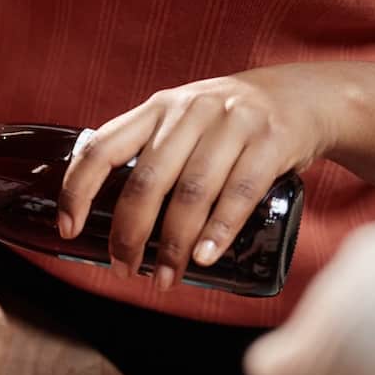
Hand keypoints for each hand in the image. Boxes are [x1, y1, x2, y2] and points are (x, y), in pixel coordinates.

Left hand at [59, 66, 337, 288]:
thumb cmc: (231, 123)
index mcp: (157, 108)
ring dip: (174, 244)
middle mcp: (190, 111)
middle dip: (130, 234)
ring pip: (192, 192)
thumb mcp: (185, 122)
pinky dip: (219, 231)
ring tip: (165, 278)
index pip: (102, 147)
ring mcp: (232, 123)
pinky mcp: (271, 140)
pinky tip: (205, 258)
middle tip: (125, 270)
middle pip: (147, 180)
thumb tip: (106, 214)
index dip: (78, 190)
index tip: (68, 229)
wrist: (305, 96)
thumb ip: (152, 154)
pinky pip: (240, 192)